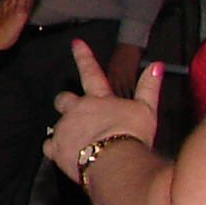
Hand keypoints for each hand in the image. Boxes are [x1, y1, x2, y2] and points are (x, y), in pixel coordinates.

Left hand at [43, 41, 161, 182]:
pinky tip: (65, 154)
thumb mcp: (146, 110)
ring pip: (56, 124)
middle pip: (64, 99)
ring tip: (77, 141)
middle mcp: (77, 109)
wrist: (114, 161)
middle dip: (66, 102)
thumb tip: (156, 66)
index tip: (75, 43)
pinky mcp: (56, 147)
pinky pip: (49, 146)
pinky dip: (55, 149)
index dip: (84, 56)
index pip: (91, 72)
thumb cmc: (131, 135)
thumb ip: (149, 87)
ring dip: (64, 129)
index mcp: (98, 99)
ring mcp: (64, 128)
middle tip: (74, 110)